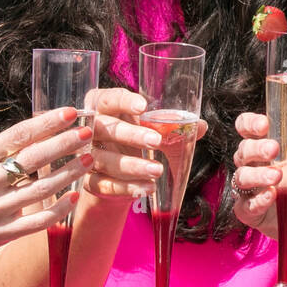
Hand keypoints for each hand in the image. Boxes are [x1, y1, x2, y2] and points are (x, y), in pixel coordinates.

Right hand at [0, 107, 93, 258]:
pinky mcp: (1, 234)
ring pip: (41, 189)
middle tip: (89, 132)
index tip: (71, 112)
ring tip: (88, 159)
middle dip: (65, 143)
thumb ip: (1, 149)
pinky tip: (74, 196)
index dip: (48, 123)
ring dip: (69, 173)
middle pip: (33, 159)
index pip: (19, 135)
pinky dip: (58, 209)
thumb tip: (42, 128)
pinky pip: (37, 222)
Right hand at [82, 88, 207, 199]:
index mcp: (100, 106)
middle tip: (157, 141)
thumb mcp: (147, 127)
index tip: (143, 106)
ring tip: (158, 170)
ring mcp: (86, 156)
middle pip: (105, 128)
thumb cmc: (131, 140)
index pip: (109, 99)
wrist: (111, 174)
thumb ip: (171, 125)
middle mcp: (89, 129)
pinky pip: (105, 185)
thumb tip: (200, 126)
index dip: (124, 102)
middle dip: (131, 135)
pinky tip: (147, 187)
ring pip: (105, 160)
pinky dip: (127, 187)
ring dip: (132, 165)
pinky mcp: (88, 181)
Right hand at [232, 112, 286, 248]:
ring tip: (277, 176)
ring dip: (257, 174)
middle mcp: (254, 167)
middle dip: (256, 148)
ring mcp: (251, 191)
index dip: (249, 124)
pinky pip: (245, 206)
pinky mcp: (251, 214)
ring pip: (241, 177)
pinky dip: (257, 200)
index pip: (247, 130)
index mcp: (265, 150)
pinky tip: (271, 196)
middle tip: (274, 148)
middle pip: (243, 151)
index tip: (264, 124)